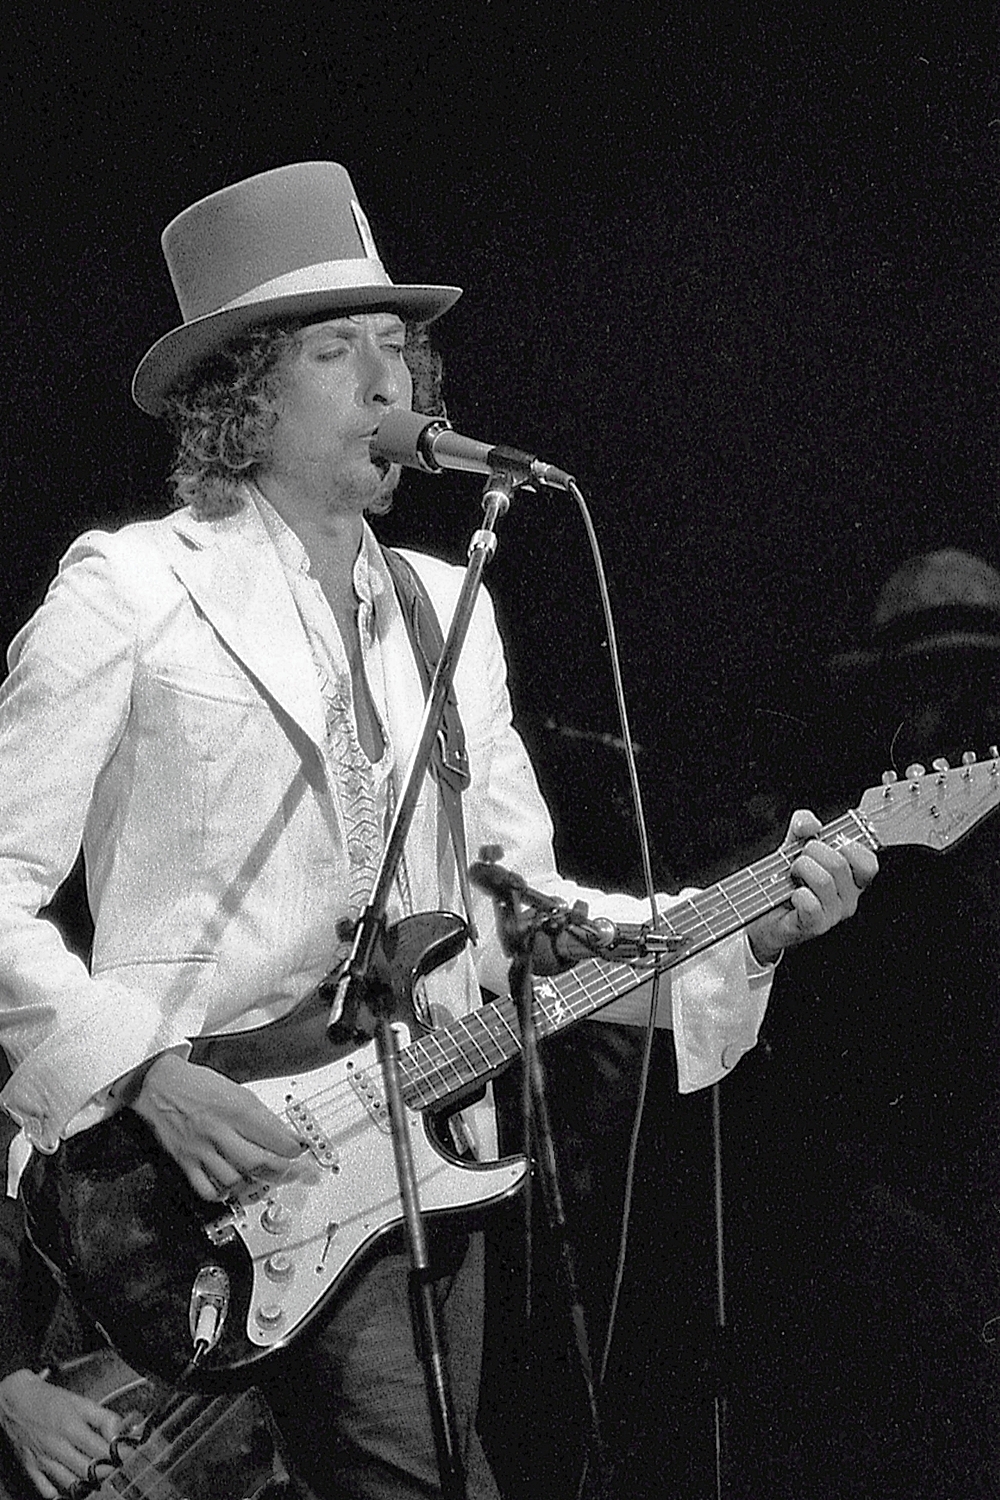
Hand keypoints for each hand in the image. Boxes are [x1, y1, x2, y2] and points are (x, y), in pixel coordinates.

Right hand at [0, 1370, 124, 1498]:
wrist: (15, 1400)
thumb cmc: (48, 1400)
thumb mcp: (80, 1402)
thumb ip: (103, 1417)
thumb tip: (119, 1433)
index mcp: (71, 1427)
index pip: (101, 1450)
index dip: (118, 1455)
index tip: (126, 1457)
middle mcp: (57, 1446)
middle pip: (88, 1471)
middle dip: (105, 1472)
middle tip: (114, 1470)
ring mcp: (43, 1460)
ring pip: (70, 1484)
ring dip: (86, 1485)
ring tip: (96, 1478)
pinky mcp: (30, 1469)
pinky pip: (47, 1491)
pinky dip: (61, 1494)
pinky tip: (71, 1487)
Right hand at [130, 1053, 304, 1200]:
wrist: (159, 1082)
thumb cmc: (197, 1084)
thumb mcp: (236, 1089)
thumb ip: (260, 1115)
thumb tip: (285, 1135)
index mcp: (236, 1108)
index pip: (275, 1137)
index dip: (295, 1149)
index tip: (302, 1152)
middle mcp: (219, 1130)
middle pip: (259, 1163)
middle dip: (282, 1172)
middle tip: (293, 1173)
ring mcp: (201, 1148)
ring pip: (235, 1180)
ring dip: (255, 1185)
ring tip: (265, 1180)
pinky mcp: (185, 1161)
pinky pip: (207, 1189)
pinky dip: (223, 1194)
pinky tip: (232, 1188)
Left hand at [746, 809, 877, 965]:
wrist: (762, 909)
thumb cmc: (784, 879)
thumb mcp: (795, 845)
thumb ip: (804, 826)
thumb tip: (809, 824)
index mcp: (851, 879)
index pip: (868, 863)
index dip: (849, 848)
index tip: (828, 844)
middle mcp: (848, 898)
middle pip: (839, 864)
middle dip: (811, 852)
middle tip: (799, 860)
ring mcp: (834, 914)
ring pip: (824, 881)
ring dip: (801, 870)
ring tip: (792, 876)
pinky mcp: (815, 926)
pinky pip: (812, 904)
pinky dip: (797, 894)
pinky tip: (791, 894)